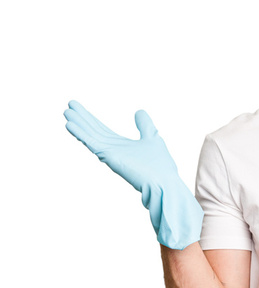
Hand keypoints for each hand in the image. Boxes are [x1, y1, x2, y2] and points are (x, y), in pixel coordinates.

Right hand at [64, 100, 202, 249]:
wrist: (163, 183)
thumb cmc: (160, 166)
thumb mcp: (152, 137)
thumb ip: (144, 125)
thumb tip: (139, 111)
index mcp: (120, 146)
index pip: (101, 129)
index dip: (90, 118)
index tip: (79, 107)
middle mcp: (112, 150)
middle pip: (93, 130)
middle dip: (81, 118)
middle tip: (69, 104)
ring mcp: (110, 154)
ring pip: (91, 135)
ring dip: (78, 123)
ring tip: (66, 111)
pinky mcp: (109, 157)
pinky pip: (92, 143)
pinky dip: (81, 134)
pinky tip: (69, 124)